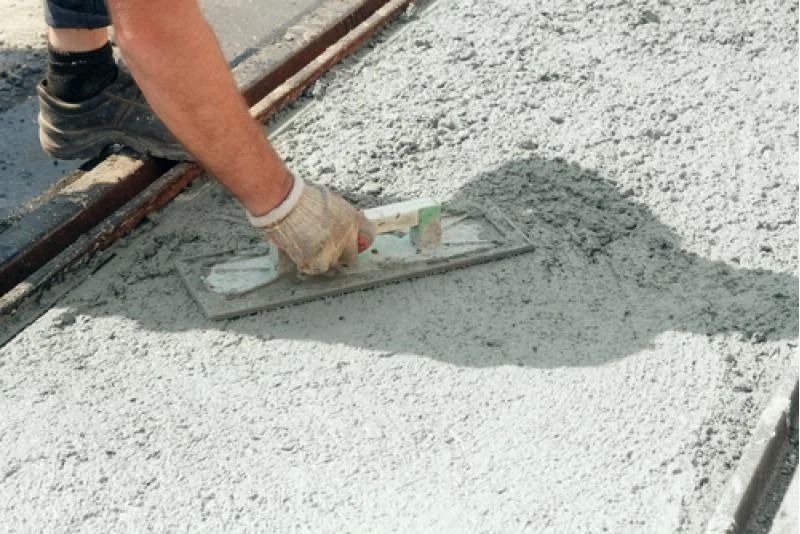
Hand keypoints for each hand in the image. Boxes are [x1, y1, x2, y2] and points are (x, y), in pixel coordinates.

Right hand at [248, 179, 375, 274]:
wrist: (286, 204)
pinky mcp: (317, 262)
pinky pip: (316, 269)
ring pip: (332, 264)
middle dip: (342, 254)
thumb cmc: (303, 197)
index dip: (361, 238)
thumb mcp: (329, 200)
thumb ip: (339, 214)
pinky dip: (309, 263)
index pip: (369, 234)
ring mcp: (333, 251)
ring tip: (307, 246)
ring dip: (323, 258)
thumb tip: (341, 221)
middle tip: (328, 248)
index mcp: (353, 219)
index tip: (355, 240)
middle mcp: (347, 237)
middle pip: (352, 256)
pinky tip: (300, 251)